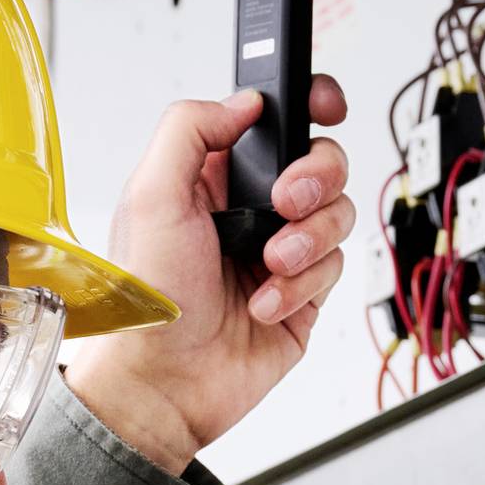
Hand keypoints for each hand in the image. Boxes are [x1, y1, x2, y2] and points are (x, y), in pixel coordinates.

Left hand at [61, 77, 356, 474]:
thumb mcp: (150, 195)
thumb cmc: (147, 300)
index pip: (274, 120)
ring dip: (306, 241)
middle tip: (285, 203)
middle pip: (321, 161)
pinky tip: (261, 304)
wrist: (164, 384)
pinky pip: (333, 269)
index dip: (307, 104)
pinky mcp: (303, 295)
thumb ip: (191, 128)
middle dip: (316, 177)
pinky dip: (300, 286)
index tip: (323, 105)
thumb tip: (245, 101)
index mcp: (213, 174)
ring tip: (267, 267)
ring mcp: (281, 251)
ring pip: (336, 214)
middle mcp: (250, 208)